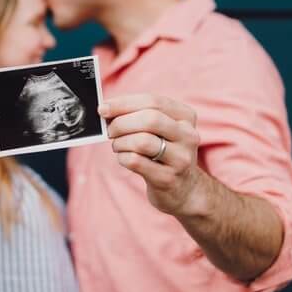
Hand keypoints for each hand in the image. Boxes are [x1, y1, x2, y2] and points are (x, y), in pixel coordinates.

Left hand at [99, 94, 201, 215]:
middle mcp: (188, 135)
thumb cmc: (163, 152)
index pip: (153, 101)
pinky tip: (123, 158)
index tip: (103, 108)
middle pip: (149, 119)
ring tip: (118, 145)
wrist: (183, 189)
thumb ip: (138, 115)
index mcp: (185, 117)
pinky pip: (136, 161)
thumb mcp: (160, 130)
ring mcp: (181, 159)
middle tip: (109, 130)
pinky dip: (122, 157)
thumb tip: (106, 108)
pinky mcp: (168, 178)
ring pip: (142, 141)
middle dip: (121, 123)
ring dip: (120, 142)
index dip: (123, 103)